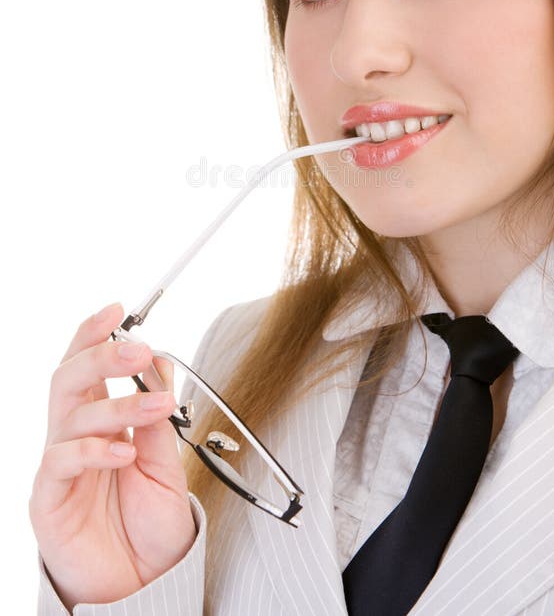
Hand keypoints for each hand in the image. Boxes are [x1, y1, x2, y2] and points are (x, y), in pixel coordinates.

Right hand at [29, 302, 196, 609]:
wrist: (142, 583)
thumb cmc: (147, 523)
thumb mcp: (165, 462)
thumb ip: (158, 417)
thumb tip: (160, 361)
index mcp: (98, 420)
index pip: (86, 365)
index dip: (96, 334)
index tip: (120, 309)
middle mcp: (73, 437)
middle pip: (69, 378)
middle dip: (101, 354)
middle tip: (138, 347)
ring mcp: (59, 467)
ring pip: (71, 415)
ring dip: (118, 404)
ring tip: (158, 407)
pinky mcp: (48, 500)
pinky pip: (61, 462)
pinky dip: (95, 449)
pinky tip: (124, 452)